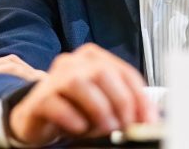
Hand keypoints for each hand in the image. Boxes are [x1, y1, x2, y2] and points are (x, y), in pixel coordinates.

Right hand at [8, 43, 158, 145]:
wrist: (40, 119)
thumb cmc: (76, 109)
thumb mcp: (105, 104)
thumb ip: (124, 106)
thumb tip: (147, 119)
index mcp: (95, 59)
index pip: (125, 72)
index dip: (140, 97)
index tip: (149, 119)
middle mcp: (74, 62)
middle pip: (102, 72)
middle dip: (120, 101)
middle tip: (126, 125)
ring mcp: (54, 78)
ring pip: (78, 83)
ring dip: (98, 109)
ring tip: (105, 128)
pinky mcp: (39, 98)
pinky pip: (56, 104)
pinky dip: (72, 118)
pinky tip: (80, 128)